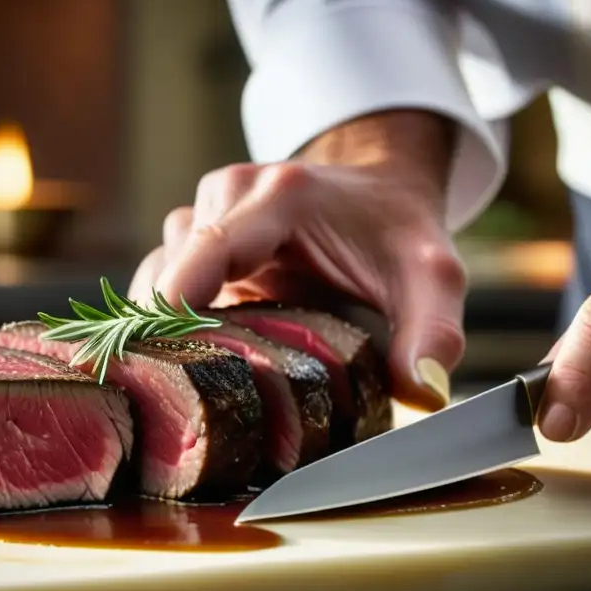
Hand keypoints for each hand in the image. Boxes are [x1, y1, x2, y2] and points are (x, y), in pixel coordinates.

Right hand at [127, 112, 465, 411]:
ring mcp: (204, 214)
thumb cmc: (400, 231)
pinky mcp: (193, 241)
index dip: (178, 305)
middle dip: (172, 339)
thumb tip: (421, 393)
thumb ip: (434, 331)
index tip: (163, 361)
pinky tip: (192, 365)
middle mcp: (227, 195)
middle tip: (191, 405)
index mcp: (280, 196)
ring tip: (195, 390)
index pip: (209, 247)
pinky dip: (168, 326)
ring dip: (168, 335)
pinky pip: (160, 284)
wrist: (379, 186)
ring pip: (156, 281)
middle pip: (169, 273)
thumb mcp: (432, 277)